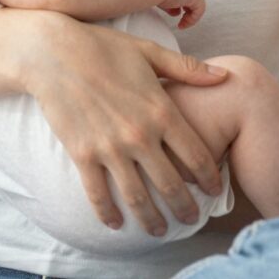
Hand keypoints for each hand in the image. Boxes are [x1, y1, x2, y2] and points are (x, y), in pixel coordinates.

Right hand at [24, 14, 228, 235]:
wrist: (54, 53)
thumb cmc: (104, 48)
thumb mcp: (149, 52)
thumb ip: (187, 69)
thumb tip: (224, 76)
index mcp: (161, 110)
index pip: (196, 155)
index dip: (209, 178)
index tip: (214, 191)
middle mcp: (139, 135)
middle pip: (171, 184)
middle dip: (185, 207)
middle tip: (192, 220)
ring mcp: (110, 148)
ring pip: (138, 197)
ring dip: (151, 219)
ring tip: (159, 231)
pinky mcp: (82, 154)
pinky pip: (98, 194)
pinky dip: (108, 213)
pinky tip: (116, 224)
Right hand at [158, 0, 205, 28]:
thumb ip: (170, 2)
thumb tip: (176, 12)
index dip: (180, 4)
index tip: (172, 13)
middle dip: (186, 10)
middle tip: (179, 20)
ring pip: (196, 5)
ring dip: (189, 17)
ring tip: (181, 25)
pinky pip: (198, 11)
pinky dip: (191, 20)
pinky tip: (181, 25)